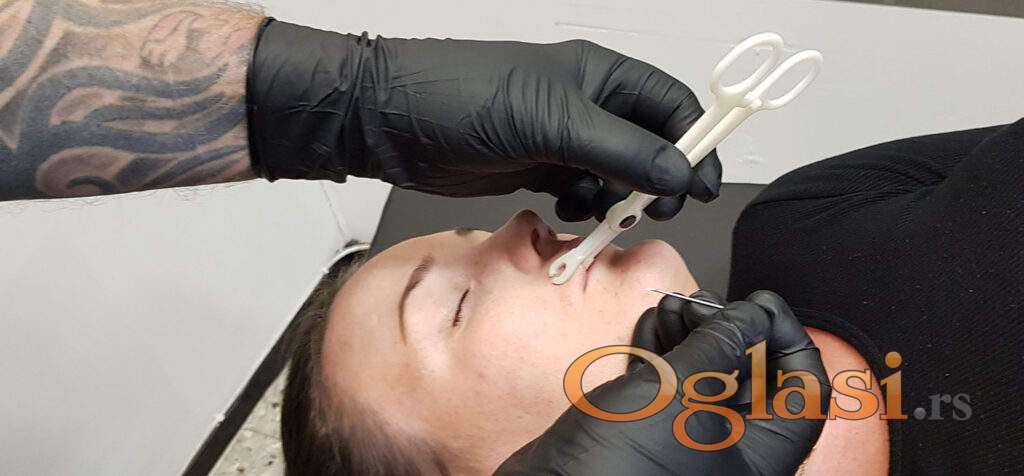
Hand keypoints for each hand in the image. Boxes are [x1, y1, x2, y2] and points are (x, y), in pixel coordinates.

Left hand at [248, 20, 720, 221]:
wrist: (390, 121)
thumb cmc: (460, 96)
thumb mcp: (551, 121)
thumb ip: (620, 149)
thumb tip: (678, 171)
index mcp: (598, 76)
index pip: (670, 105)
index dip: (693, 142)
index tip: (699, 183)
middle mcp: (584, 105)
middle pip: (647, 145)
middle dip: (655, 179)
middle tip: (650, 207)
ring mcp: (559, 137)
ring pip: (614, 174)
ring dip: (615, 198)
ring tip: (598, 210)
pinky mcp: (535, 166)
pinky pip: (580, 190)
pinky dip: (583, 205)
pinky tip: (566, 208)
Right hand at [495, 290, 829, 475]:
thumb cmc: (620, 468)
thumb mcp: (683, 394)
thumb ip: (722, 346)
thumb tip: (752, 314)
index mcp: (761, 455)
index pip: (803, 389)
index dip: (787, 337)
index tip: (760, 303)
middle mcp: (730, 450)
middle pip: (754, 377)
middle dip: (730, 330)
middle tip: (706, 302)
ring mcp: (688, 440)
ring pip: (709, 377)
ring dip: (693, 334)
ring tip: (671, 307)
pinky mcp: (651, 432)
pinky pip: (673, 386)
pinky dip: (665, 352)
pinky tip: (651, 326)